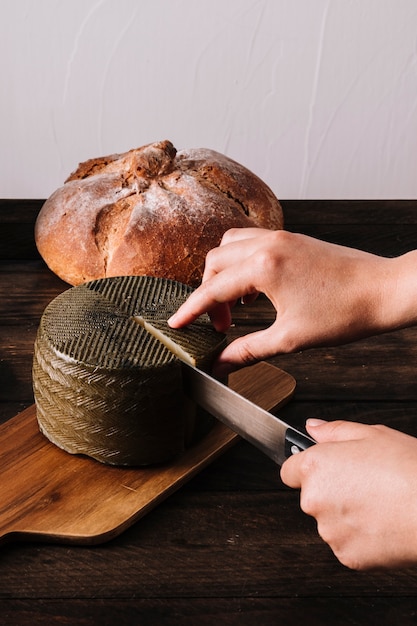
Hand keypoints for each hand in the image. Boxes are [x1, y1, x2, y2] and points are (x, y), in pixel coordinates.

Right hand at [169, 228, 399, 376]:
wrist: (382, 291)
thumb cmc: (345, 313)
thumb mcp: (290, 339)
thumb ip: (249, 349)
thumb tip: (222, 363)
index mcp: (264, 267)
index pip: (212, 289)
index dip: (191, 310)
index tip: (177, 323)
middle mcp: (268, 244)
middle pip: (215, 261)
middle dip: (208, 293)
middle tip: (219, 324)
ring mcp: (281, 237)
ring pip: (230, 244)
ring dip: (222, 272)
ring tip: (234, 303)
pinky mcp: (293, 238)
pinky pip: (251, 241)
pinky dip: (241, 261)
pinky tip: (254, 286)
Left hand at [281, 419, 416, 569]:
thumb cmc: (406, 469)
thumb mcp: (372, 434)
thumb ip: (335, 431)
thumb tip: (313, 428)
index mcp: (315, 467)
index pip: (289, 471)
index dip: (306, 468)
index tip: (323, 469)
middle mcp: (314, 500)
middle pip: (311, 497)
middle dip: (331, 491)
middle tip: (364, 483)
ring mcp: (329, 531)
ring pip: (330, 521)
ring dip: (345, 515)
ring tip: (378, 502)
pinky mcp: (346, 556)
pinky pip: (347, 544)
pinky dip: (360, 537)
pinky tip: (382, 523)